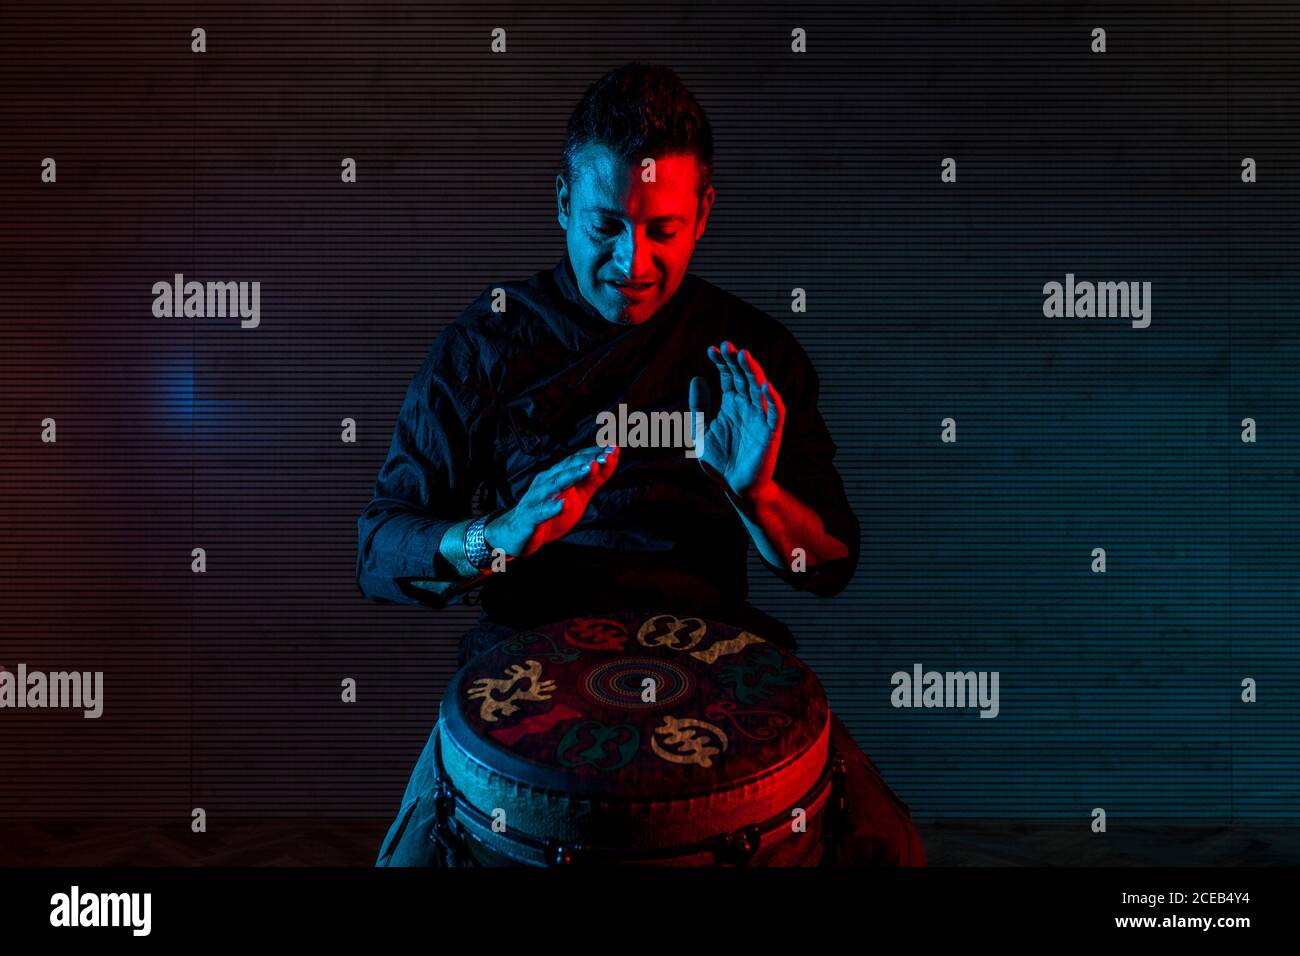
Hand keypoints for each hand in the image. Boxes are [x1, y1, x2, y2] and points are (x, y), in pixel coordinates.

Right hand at [484, 444, 619, 558]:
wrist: (517, 533)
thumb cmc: (548, 510)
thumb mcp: (576, 495)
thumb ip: (593, 480)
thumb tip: (612, 461)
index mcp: (557, 475)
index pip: (577, 460)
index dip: (595, 453)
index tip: (613, 448)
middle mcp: (546, 482)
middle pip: (567, 468)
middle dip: (588, 460)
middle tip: (606, 455)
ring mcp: (537, 499)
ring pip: (555, 484)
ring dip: (573, 475)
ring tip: (590, 468)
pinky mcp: (530, 518)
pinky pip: (541, 512)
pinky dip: (553, 508)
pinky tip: (564, 505)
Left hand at [689, 340, 784, 499]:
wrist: (733, 486)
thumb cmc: (719, 459)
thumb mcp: (700, 431)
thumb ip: (699, 406)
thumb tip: (697, 378)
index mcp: (731, 405)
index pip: (729, 377)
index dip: (722, 363)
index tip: (711, 350)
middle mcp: (748, 407)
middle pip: (745, 378)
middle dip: (737, 361)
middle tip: (728, 346)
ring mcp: (761, 418)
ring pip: (760, 389)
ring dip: (753, 372)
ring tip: (743, 355)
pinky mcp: (771, 432)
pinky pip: (775, 413)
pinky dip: (772, 399)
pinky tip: (764, 386)